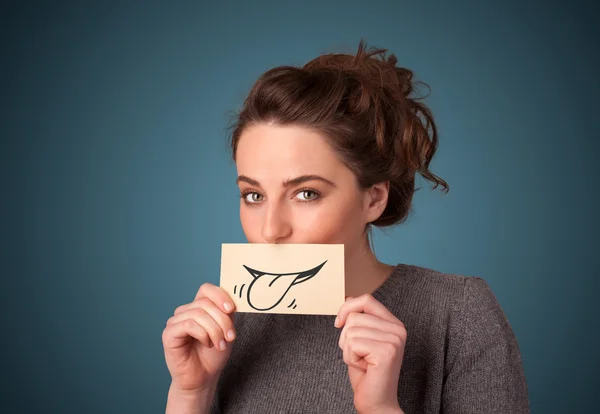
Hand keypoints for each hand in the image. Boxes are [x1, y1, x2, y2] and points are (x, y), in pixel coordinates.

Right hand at [162, 283, 236, 392]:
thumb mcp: (226, 330)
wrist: (203, 378)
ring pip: (198, 314)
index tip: (231, 309)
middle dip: (222, 320)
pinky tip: (207, 344)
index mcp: (198, 307)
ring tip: (220, 345)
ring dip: (215, 330)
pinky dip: (203, 334)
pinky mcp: (169, 334)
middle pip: (205, 303)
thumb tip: (232, 301)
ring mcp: (175, 321)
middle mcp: (185, 311)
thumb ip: (227, 314)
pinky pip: (188, 324)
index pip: (206, 289)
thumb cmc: (213, 355)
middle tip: (230, 337)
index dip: (220, 295)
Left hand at [335, 294, 406, 413]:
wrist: (376, 402)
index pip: (366, 299)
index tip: (339, 324)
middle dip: (346, 338)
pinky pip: (352, 344)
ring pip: (351, 330)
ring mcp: (394, 340)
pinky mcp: (387, 352)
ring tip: (362, 363)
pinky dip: (350, 358)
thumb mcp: (360, 340)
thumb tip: (348, 299)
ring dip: (348, 350)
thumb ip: (359, 319)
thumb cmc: (367, 374)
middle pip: (354, 316)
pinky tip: (364, 368)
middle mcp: (398, 329)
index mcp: (393, 324)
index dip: (347, 308)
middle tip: (360, 356)